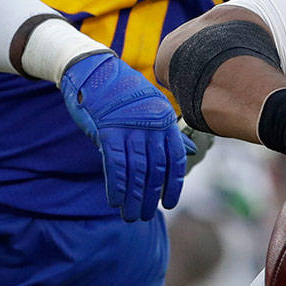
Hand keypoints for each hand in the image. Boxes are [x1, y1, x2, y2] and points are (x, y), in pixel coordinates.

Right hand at [60, 51, 192, 219]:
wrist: (94, 70)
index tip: (169, 203)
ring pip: (135, 173)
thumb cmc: (124, 92)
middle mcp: (151, 126)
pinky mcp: (108, 132)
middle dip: (150, 197)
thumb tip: (191, 152)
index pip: (174, 160)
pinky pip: (115, 166)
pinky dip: (116, 187)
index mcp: (165, 120)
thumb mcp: (153, 107)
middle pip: (155, 170)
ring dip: (133, 198)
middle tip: (145, 215)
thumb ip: (168, 132)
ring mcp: (130, 128)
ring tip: (130, 216)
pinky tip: (115, 202)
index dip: (173, 185)